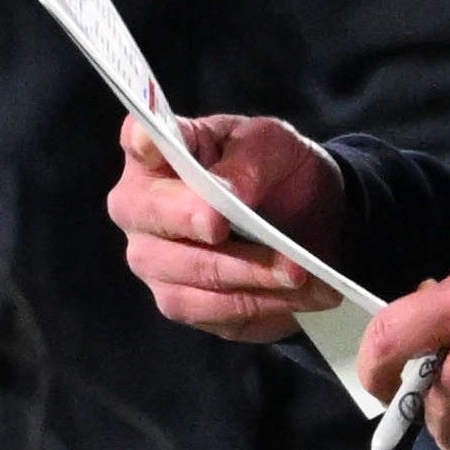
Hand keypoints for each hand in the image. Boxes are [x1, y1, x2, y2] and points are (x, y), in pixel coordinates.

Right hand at [107, 114, 346, 341]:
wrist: (311, 219)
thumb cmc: (277, 170)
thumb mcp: (275, 147)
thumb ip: (247, 163)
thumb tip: (228, 193)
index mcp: (163, 152)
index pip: (139, 139)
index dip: (142, 142)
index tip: (152, 144)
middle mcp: (143, 208)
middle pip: (146, 214)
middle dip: (189, 220)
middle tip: (223, 226)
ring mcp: (155, 259)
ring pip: (184, 271)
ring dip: (245, 273)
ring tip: (297, 271)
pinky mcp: (182, 300)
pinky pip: (209, 310)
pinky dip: (258, 303)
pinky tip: (297, 294)